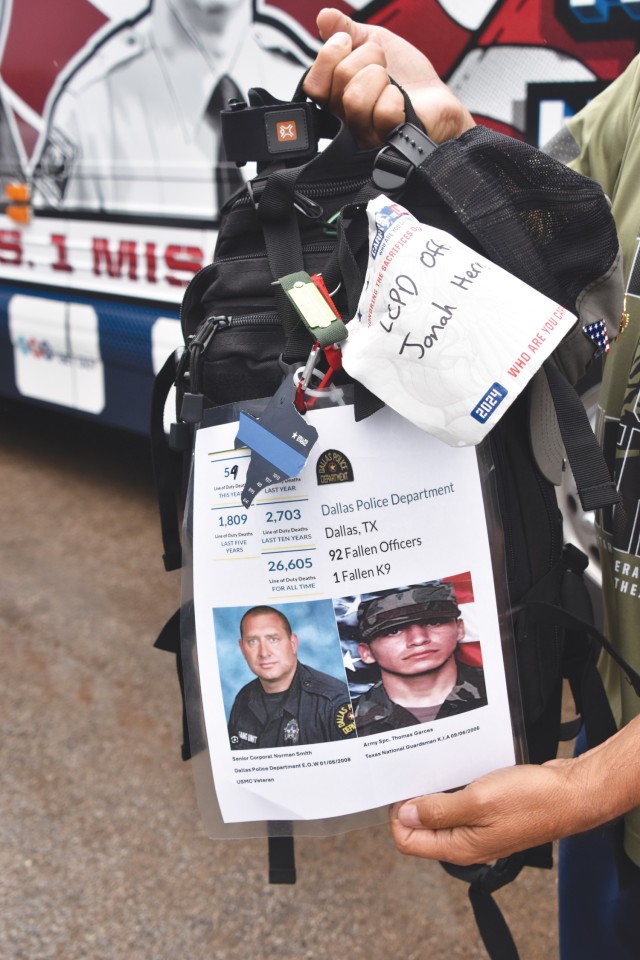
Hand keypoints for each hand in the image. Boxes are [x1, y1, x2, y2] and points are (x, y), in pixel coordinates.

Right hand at [303, 7, 474, 147]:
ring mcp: (364, 134)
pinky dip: (397, 99)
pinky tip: (401, 103)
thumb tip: (325, 17)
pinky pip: (383, 113)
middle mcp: (345, 119)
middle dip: (368, 58)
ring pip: (356, 99)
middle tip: (382, 65)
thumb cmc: (406, 78)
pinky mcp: (385, 143)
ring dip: (381, 78)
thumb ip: (347, 30)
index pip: (313, 83)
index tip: (350, 43)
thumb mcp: (374, 43)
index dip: (331, 54)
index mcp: (336, 97)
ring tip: (391, 84)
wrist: (436, 99)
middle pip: (340, 80)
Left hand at [390, 712, 639, 865]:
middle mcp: (466, 843)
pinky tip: (457, 770)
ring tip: (436, 768)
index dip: (398, 814)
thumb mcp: (477, 802)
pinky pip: (460, 804)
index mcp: (459, 847)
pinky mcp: (490, 814)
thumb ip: (438, 811)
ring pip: (441, 814)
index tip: (402, 787)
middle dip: (413, 801)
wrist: (572, 794)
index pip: (408, 840)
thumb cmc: (531, 800)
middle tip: (417, 772)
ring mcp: (479, 829)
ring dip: (434, 792)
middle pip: (421, 828)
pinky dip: (453, 788)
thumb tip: (404, 814)